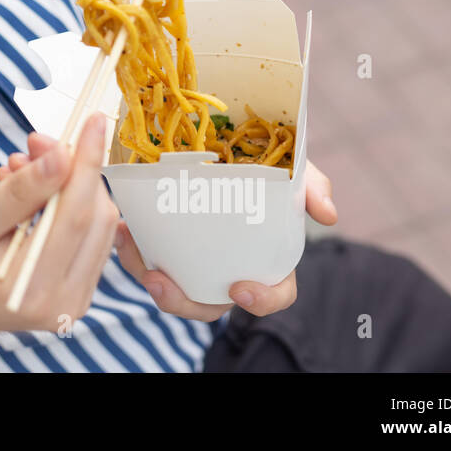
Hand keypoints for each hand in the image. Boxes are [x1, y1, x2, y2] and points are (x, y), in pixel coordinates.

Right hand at [0, 114, 119, 370]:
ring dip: (71, 185)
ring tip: (23, 168)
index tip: (95, 119)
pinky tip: (33, 193)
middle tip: (33, 142)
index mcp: (33, 287)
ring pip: (99, 225)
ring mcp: (74, 303)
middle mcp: (64, 302)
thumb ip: (18, 191)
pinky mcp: (77, 295)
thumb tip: (62, 156)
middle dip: (74, 168)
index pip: (77, 213)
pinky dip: (69, 206)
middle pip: (96, 217)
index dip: (88, 161)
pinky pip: (89, 239)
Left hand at [0, 149, 337, 322]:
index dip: (261, 301)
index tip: (240, 289)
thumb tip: (328, 213)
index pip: (272, 295)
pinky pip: (145, 260)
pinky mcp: (164, 246)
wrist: (222, 144)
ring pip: (171, 289)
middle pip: (209, 305)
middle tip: (162, 280)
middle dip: (183, 302)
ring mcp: (194, 262)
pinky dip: (131, 249)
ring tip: (129, 247)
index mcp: (264, 260)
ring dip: (146, 276)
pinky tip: (122, 227)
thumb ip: (311, 185)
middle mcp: (227, 270)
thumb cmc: (263, 166)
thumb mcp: (291, 170)